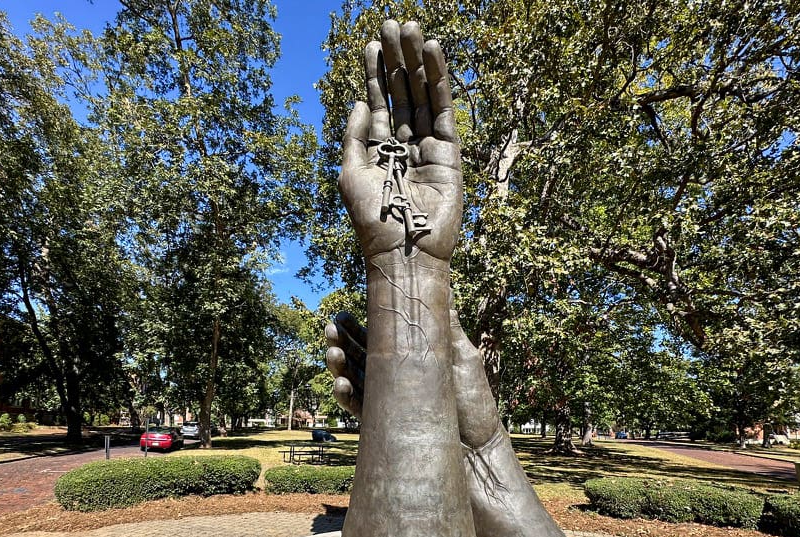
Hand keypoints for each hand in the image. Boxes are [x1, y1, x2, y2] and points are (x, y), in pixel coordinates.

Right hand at [326, 310, 580, 536]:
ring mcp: (387, 405)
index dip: (358, 326)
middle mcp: (394, 381)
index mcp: (410, 360)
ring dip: (339, 366)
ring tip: (332, 353)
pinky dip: (347, 396)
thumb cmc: (475, 407)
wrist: (479, 458)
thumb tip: (442, 285)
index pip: (377, 338)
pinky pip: (359, 410)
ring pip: (353, 380)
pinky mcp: (382, 429)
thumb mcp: (462, 359)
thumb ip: (446, 327)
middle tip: (331, 327)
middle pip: (358, 356)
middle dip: (341, 341)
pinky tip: (341, 385)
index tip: (344, 312)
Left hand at [338, 20, 461, 261]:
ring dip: (416, 61)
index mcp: (379, 151)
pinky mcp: (449, 154)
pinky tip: (432, 52)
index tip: (371, 44)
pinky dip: (438, 81)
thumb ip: (355, 137)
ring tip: (411, 28)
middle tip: (394, 23)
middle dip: (397, 59)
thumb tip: (360, 102)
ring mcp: (427, 149)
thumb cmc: (372, 219)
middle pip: (402, 93)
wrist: (403, 250)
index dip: (375, 75)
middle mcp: (404, 146)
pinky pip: (442, 110)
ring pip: (422, 96)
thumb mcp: (350, 174)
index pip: (379, 104)